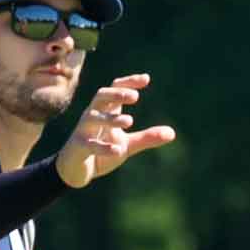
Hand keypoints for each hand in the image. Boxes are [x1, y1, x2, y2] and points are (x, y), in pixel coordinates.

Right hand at [55, 73, 175, 187]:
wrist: (76, 170)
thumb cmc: (102, 151)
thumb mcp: (127, 144)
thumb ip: (147, 137)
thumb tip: (172, 133)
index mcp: (106, 111)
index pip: (115, 89)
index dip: (129, 82)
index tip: (146, 79)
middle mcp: (93, 116)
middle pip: (100, 97)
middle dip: (116, 94)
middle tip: (135, 97)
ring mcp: (84, 131)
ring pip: (92, 117)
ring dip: (111, 119)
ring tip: (130, 122)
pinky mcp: (78, 147)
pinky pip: (89, 144)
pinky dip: (103, 147)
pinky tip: (117, 150)